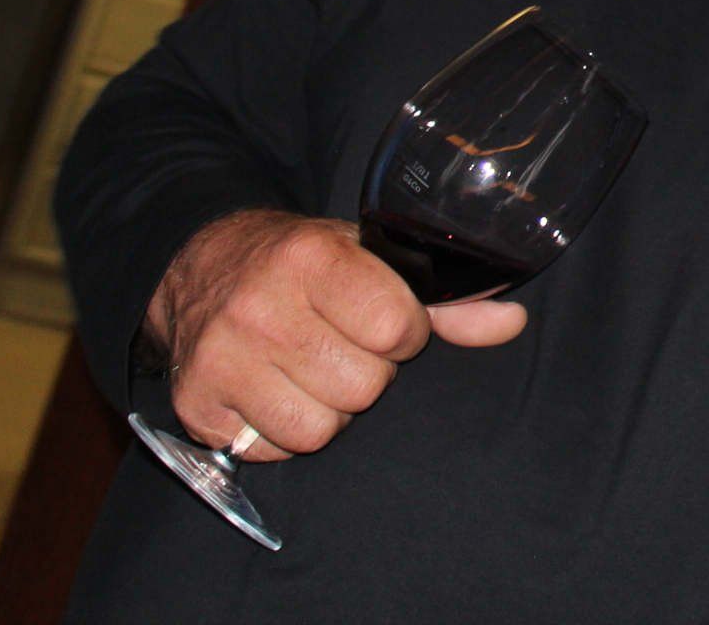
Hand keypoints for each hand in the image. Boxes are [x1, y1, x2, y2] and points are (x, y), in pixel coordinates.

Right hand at [146, 208, 527, 460]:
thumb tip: (511, 323)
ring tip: (310, 368)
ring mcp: (222, 358)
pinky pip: (274, 450)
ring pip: (320, 428)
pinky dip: (283, 430)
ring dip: (327, 408)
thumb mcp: (369, 260)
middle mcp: (260, 307)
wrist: (202, 265)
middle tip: (341, 344)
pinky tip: (273, 390)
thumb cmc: (302, 265)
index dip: (403, 332)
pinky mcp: (196, 404)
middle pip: (363, 387)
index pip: (395, 327)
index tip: (383, 320)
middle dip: (366, 372)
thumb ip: (441, 302)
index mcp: (311, 258)